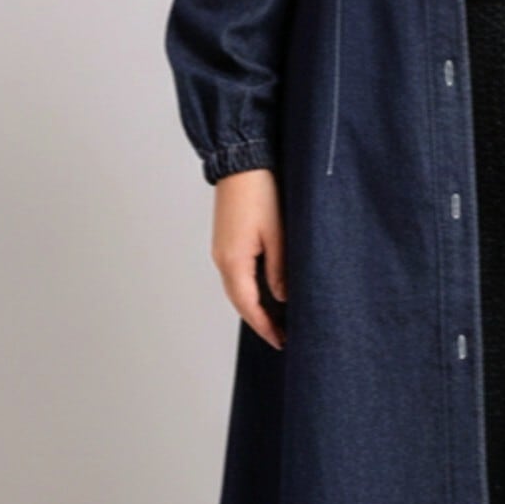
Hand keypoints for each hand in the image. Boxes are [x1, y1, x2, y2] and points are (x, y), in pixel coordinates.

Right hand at [211, 169, 286, 349]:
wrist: (241, 161)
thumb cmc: (260, 192)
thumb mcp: (278, 234)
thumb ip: (279, 269)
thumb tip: (282, 298)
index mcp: (234, 261)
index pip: (249, 306)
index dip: (265, 327)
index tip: (281, 341)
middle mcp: (223, 259)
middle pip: (240, 301)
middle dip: (260, 321)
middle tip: (281, 336)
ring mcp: (222, 249)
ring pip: (238, 288)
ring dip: (255, 305)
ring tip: (277, 318)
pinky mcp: (226, 239)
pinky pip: (237, 273)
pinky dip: (251, 288)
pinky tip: (266, 290)